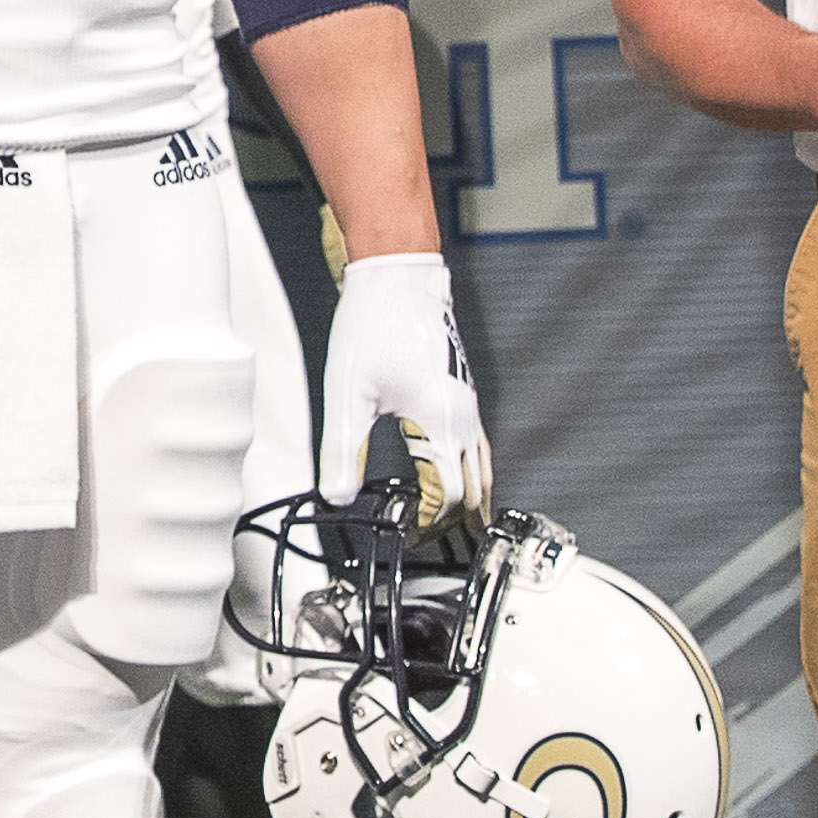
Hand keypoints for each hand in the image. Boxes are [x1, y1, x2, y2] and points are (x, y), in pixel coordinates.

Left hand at [318, 251, 493, 535]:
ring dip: (465, 497)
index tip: (404, 536)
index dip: (427, 524)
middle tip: (424, 539)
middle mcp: (463, 417)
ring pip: (482, 467)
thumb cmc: (375, 325)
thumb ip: (343, 451)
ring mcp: (467, 404)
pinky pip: (476, 445)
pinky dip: (467, 470)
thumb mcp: (349, 394)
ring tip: (446, 524)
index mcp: (439, 423)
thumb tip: (336, 494)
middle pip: (473, 488)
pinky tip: (448, 474)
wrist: (398, 278)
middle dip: (451, 519)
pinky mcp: (461, 392)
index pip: (447, 496)